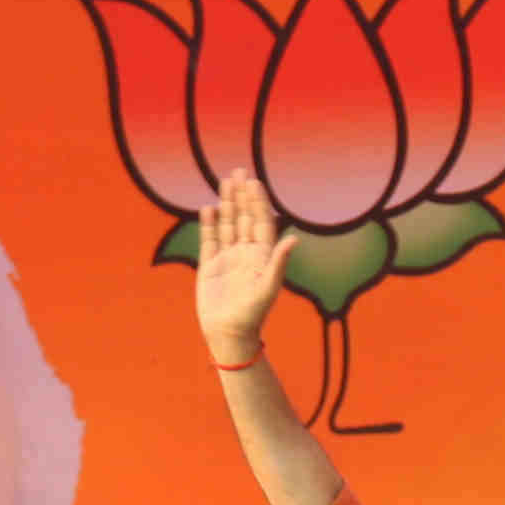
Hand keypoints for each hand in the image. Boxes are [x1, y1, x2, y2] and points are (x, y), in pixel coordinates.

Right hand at [196, 171, 296, 364]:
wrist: (229, 332)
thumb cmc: (253, 313)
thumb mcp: (269, 287)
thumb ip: (279, 262)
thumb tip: (294, 240)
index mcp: (262, 256)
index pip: (261, 222)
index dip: (258, 202)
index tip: (254, 182)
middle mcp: (246, 253)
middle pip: (243, 218)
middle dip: (242, 195)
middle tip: (239, 172)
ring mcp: (227, 257)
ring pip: (227, 224)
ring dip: (226, 203)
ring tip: (225, 181)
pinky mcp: (210, 265)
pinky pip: (210, 239)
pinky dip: (209, 223)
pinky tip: (209, 208)